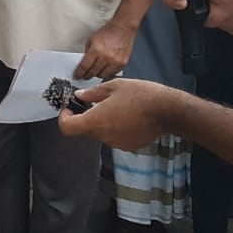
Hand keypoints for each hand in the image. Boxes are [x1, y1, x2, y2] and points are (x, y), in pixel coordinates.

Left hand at [58, 79, 184, 150]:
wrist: (168, 111)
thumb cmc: (140, 95)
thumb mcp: (113, 86)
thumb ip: (92, 93)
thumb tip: (79, 96)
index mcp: (96, 121)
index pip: (67, 128)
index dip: (64, 118)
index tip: (69, 108)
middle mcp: (104, 136)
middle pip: (84, 130)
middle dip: (84, 117)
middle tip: (93, 102)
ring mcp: (116, 143)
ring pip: (100, 133)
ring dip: (101, 122)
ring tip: (115, 106)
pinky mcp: (129, 146)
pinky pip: (114, 137)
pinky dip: (114, 127)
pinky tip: (127, 115)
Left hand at [75, 21, 137, 78]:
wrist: (123, 28)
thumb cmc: (108, 32)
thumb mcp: (92, 39)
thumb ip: (87, 52)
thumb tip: (84, 63)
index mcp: (96, 50)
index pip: (84, 66)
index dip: (79, 73)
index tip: (77, 76)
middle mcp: (106, 57)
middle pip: (93, 73)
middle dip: (87, 75)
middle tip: (84, 75)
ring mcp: (115, 61)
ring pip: (103, 75)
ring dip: (97, 74)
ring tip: (95, 71)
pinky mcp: (123, 63)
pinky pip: (113, 73)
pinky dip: (107, 73)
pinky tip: (105, 69)